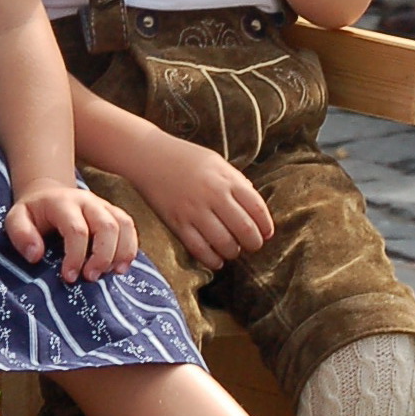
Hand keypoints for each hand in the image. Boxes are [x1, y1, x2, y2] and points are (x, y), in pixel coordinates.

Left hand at [4, 180, 138, 283]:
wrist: (46, 194)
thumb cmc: (32, 214)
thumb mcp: (15, 219)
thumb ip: (20, 234)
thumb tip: (35, 255)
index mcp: (62, 202)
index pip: (77, 229)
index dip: (76, 256)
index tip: (68, 277)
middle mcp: (86, 201)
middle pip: (106, 226)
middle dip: (102, 256)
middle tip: (90, 278)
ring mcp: (102, 205)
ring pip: (123, 224)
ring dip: (121, 252)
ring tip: (110, 274)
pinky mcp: (112, 212)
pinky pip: (129, 226)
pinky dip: (130, 248)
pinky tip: (120, 267)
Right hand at [131, 131, 273, 269]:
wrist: (148, 155)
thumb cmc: (185, 157)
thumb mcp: (217, 162)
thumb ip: (236, 182)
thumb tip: (255, 210)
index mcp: (227, 178)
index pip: (257, 208)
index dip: (266, 226)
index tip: (266, 234)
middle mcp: (213, 195)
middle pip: (245, 229)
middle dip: (253, 243)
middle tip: (252, 246)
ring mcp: (194, 210)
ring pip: (224, 243)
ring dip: (233, 252)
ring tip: (232, 250)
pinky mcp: (177, 222)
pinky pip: (199, 249)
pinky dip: (212, 260)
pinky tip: (216, 260)